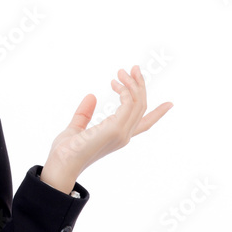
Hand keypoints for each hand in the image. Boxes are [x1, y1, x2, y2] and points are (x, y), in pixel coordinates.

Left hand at [42, 65, 172, 188]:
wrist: (61, 163)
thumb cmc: (66, 151)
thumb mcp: (76, 128)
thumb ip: (84, 114)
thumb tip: (91, 95)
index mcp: (118, 136)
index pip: (144, 124)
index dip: (157, 113)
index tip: (170, 103)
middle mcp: (124, 135)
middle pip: (141, 107)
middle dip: (140, 86)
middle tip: (132, 68)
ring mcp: (122, 133)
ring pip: (137, 103)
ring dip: (132, 84)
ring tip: (121, 72)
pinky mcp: (116, 128)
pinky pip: (128, 104)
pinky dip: (125, 90)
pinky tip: (114, 83)